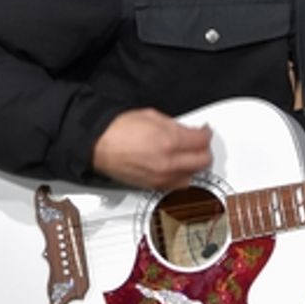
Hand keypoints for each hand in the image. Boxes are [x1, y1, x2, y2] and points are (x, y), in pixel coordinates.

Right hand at [92, 108, 212, 189]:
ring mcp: (161, 177)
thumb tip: (189, 131)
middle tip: (199, 144)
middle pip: (203, 162)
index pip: (203, 141)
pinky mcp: (153, 187)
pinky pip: (177, 186)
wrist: (98, 144)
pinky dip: (180, 177)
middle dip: (204, 151)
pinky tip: (176, 167)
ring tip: (188, 157)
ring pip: (192, 177)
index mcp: (170, 141)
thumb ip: (176, 126)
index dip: (206, 134)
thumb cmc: (118, 129)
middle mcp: (168, 163)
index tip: (203, 131)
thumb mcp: (153, 116)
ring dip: (194, 167)